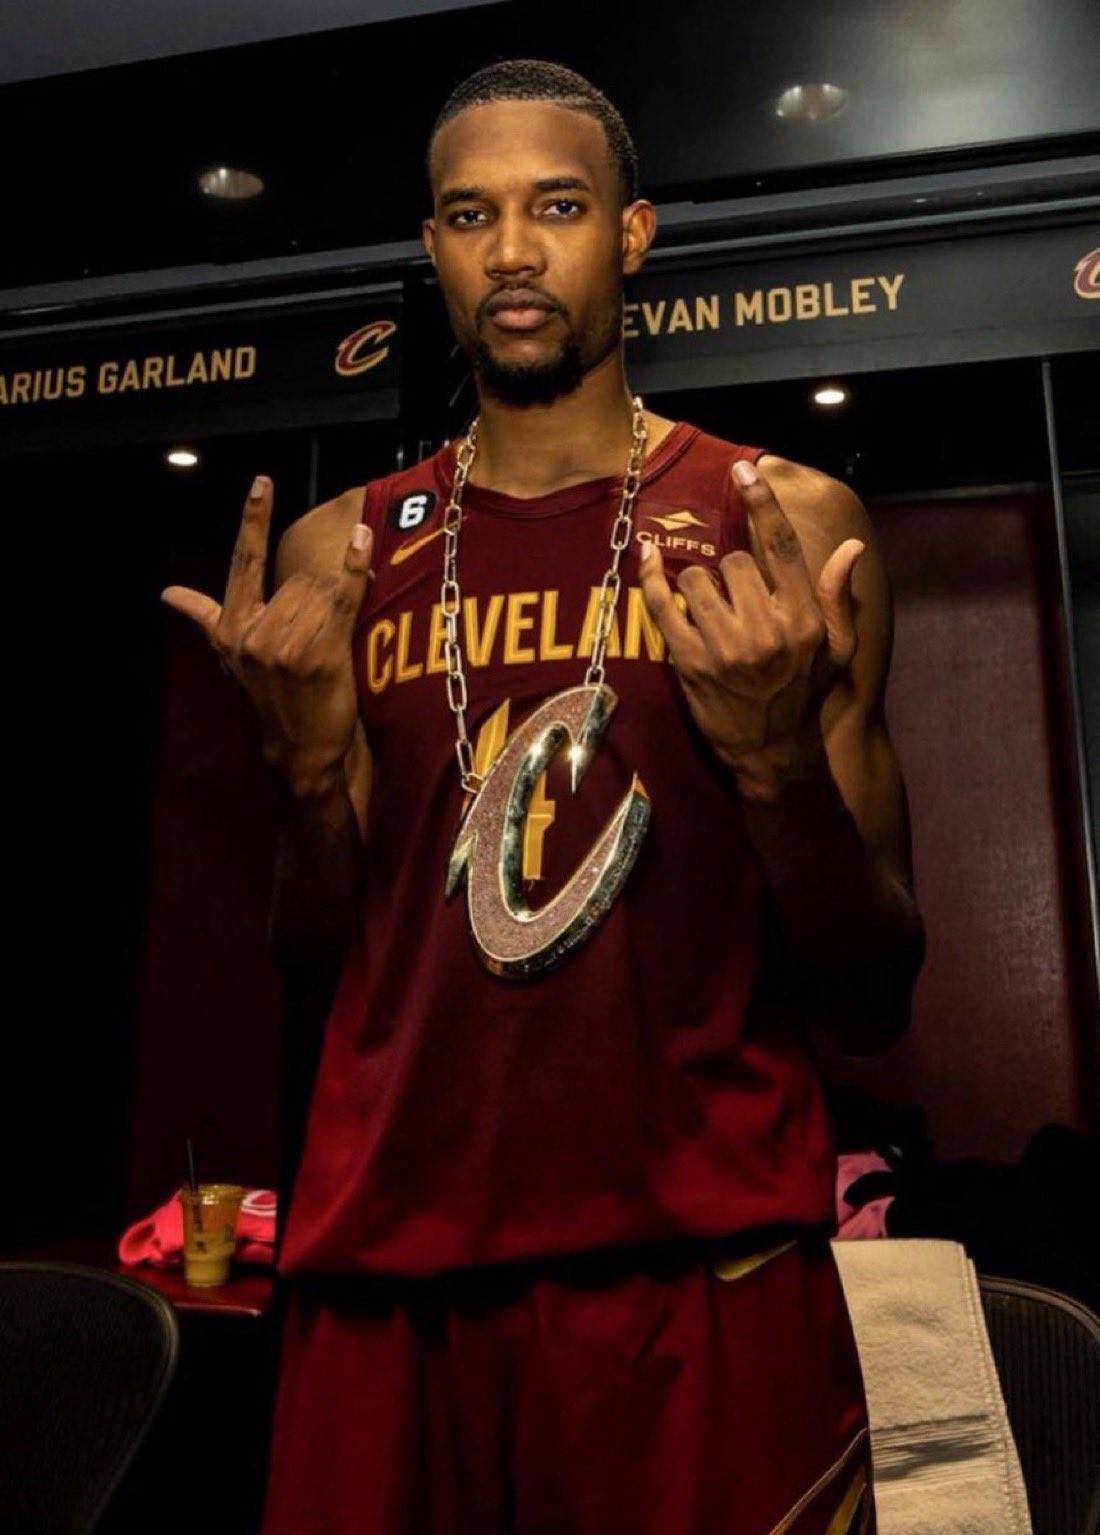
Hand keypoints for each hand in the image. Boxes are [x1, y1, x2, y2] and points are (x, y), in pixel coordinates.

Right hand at [161, 475, 373, 795]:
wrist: (300, 747)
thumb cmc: (272, 696)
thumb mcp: (231, 655)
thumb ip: (205, 617)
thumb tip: (166, 595)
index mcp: (232, 627)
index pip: (243, 561)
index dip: (253, 520)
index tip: (262, 484)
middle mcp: (253, 634)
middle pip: (297, 578)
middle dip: (320, 590)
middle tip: (327, 622)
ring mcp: (285, 646)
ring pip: (320, 592)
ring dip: (337, 601)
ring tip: (335, 637)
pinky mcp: (319, 655)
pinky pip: (341, 599)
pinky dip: (354, 568)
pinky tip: (362, 540)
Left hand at [638, 459, 863, 797]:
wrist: (770, 754)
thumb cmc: (804, 697)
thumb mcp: (836, 651)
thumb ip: (837, 598)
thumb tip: (851, 547)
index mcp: (803, 621)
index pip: (782, 548)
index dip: (763, 503)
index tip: (745, 469)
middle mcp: (765, 631)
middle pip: (735, 561)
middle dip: (733, 573)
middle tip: (738, 602)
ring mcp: (724, 648)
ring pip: (698, 578)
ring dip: (700, 585)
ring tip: (712, 611)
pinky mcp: (689, 663)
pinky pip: (662, 604)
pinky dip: (651, 578)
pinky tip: (647, 558)